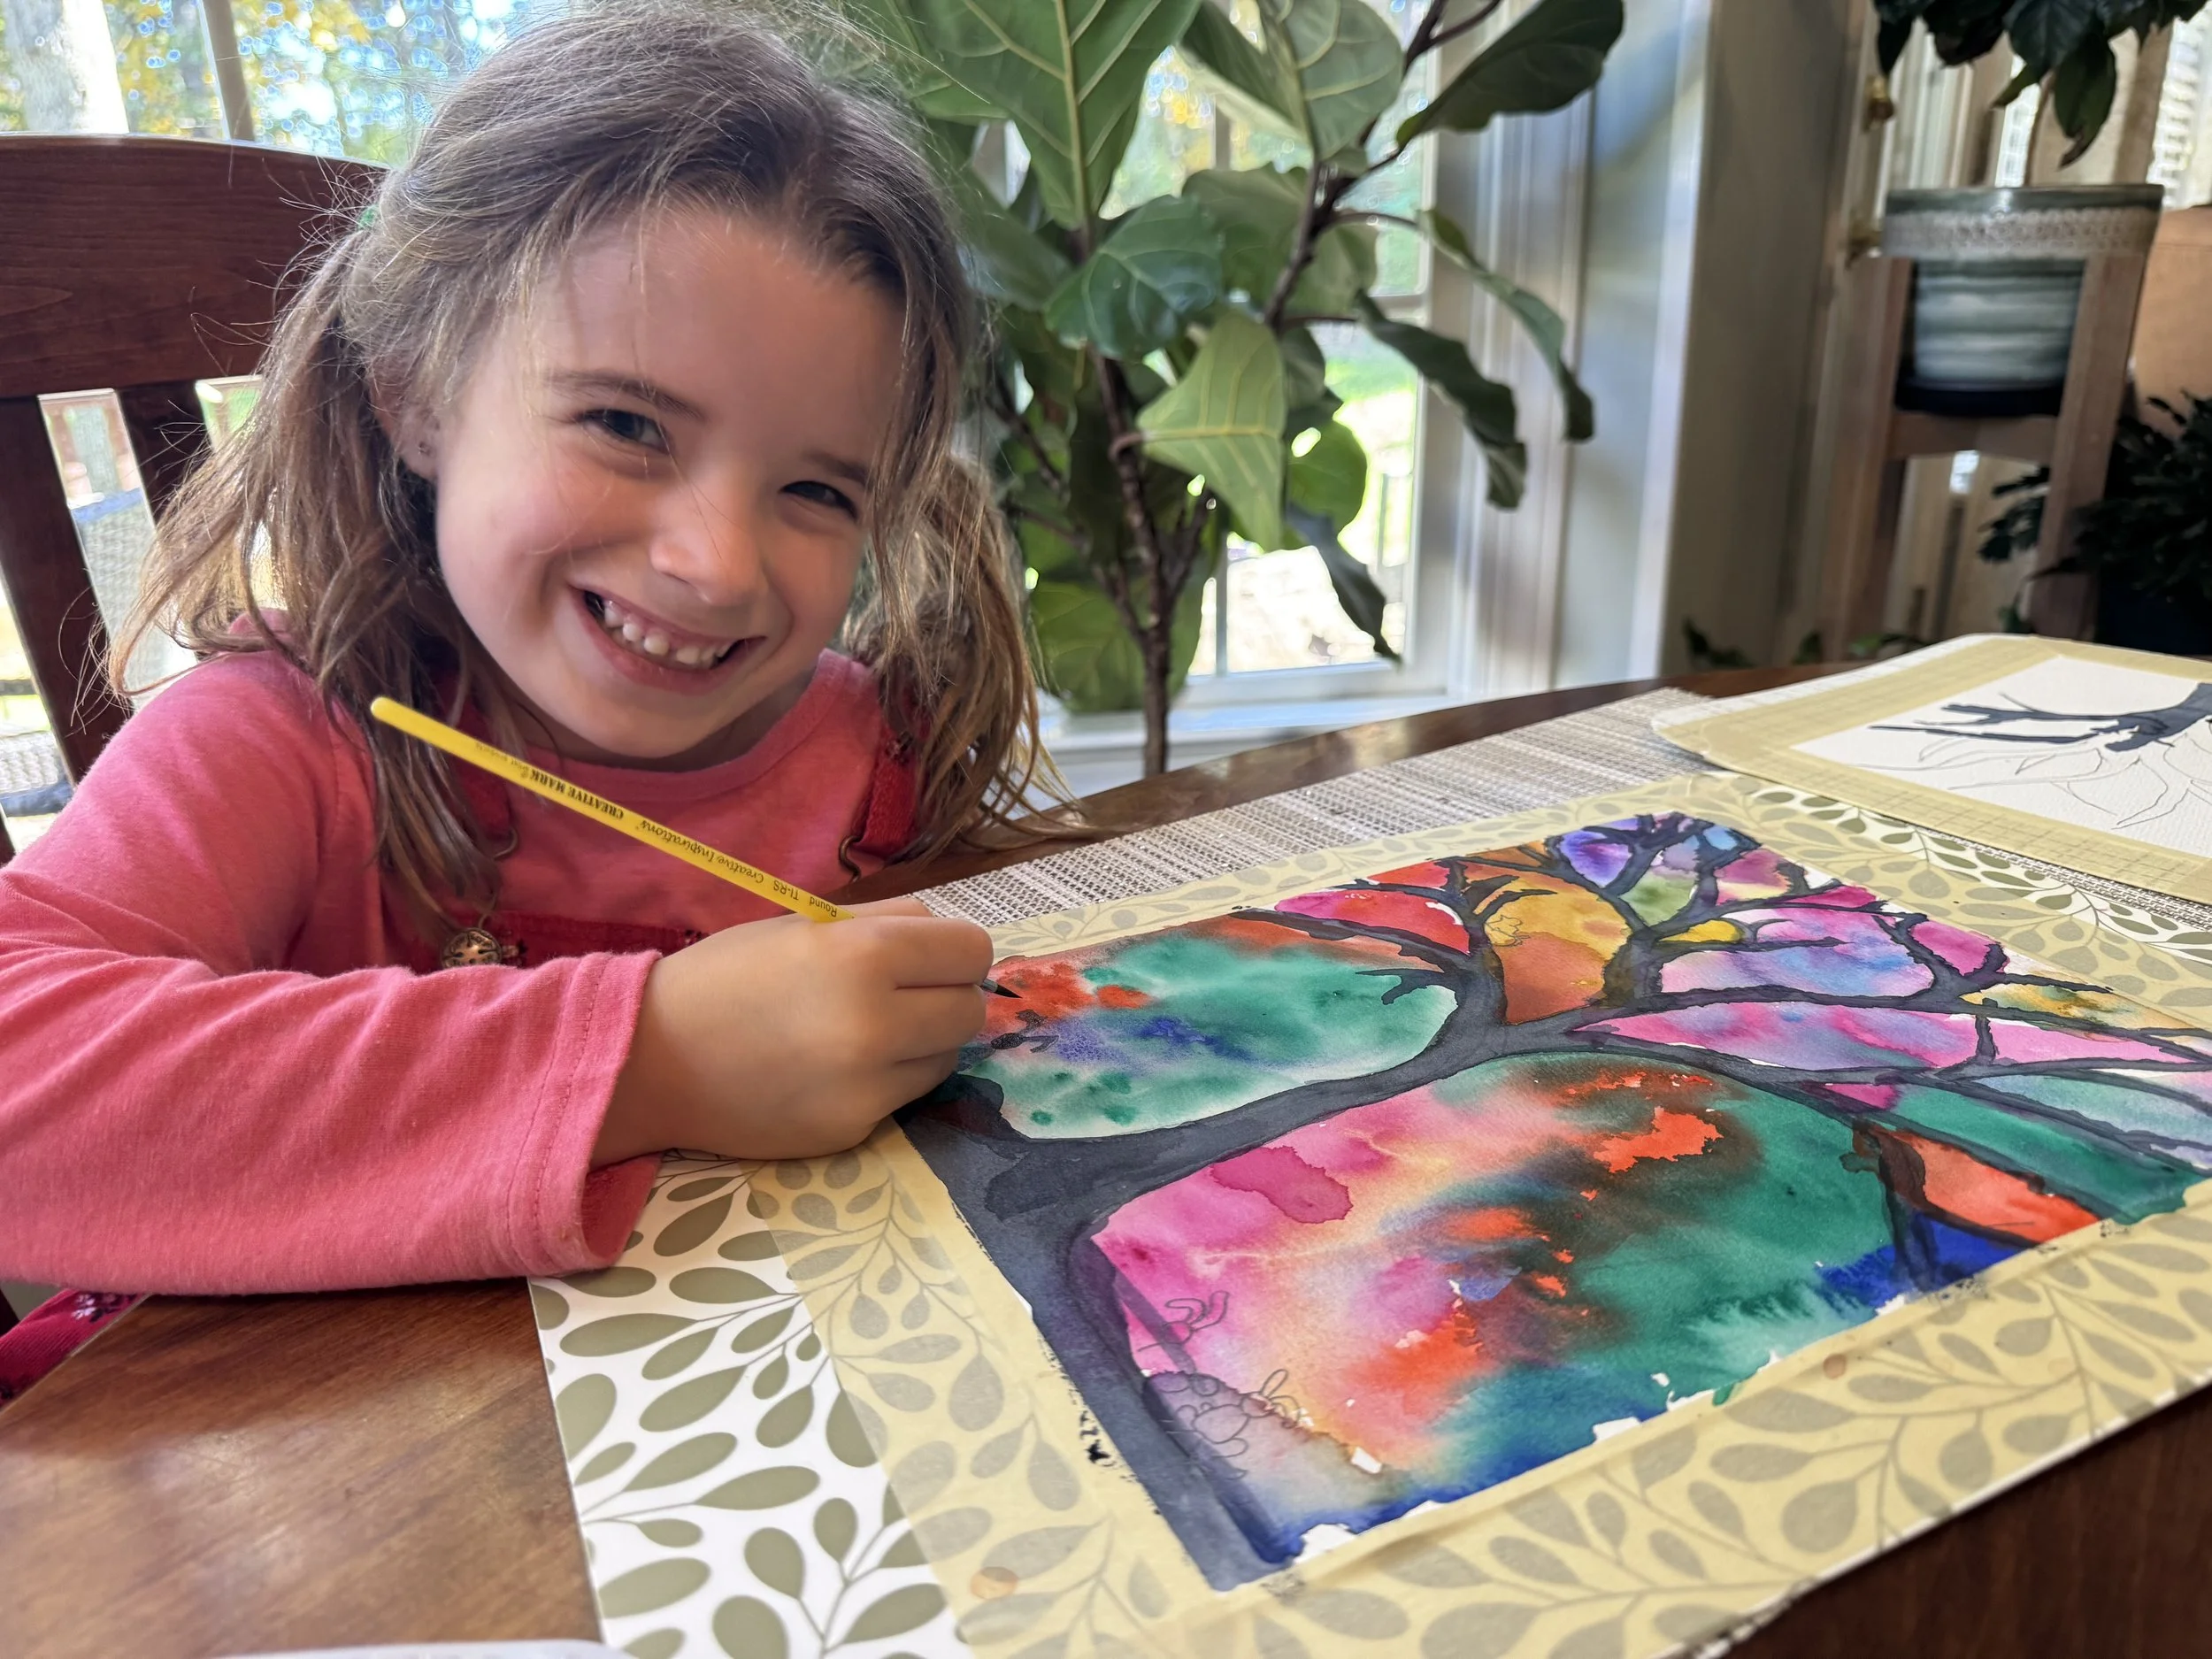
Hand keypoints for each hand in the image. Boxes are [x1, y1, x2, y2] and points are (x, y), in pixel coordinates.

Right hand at [594, 898, 992, 1162]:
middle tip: (904, 995)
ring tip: (867, 1033)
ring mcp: (868, 1087)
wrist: (652, 1060)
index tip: (931, 958)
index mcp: (865, 955)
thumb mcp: (806, 925)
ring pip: (946, 1058)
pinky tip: (835, 1070)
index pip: (972, 951)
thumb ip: (886, 923)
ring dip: (923, 1043)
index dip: (955, 952)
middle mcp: (877, 1024)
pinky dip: (885, 1081)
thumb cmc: (727, 978)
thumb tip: (950, 938)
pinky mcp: (854, 1130)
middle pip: (970, 1011)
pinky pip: (904, 1097)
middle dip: (946, 997)